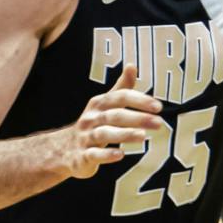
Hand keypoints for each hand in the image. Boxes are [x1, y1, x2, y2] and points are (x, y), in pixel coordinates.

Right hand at [64, 63, 166, 177]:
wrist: (64, 149)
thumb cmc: (93, 124)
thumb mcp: (105, 104)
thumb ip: (121, 88)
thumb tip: (131, 65)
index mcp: (98, 104)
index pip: (120, 97)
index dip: (139, 100)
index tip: (158, 107)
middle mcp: (91, 118)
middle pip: (115, 115)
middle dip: (137, 118)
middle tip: (158, 122)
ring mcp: (85, 137)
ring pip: (105, 134)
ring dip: (125, 134)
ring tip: (143, 136)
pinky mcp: (82, 156)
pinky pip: (93, 154)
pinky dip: (106, 154)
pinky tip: (120, 154)